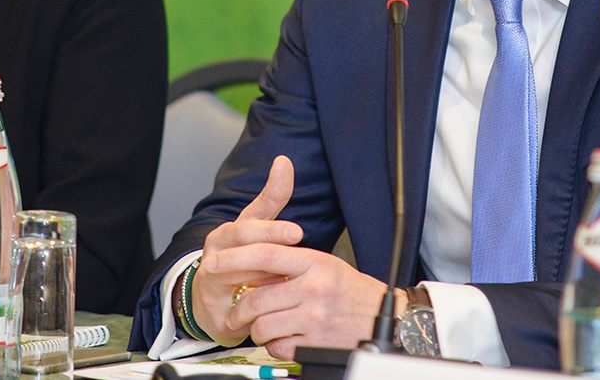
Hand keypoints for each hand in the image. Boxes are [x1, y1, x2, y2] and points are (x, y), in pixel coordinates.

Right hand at [191, 155, 303, 346]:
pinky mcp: (215, 310)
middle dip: (270, 238)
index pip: (251, 222)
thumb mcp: (255, 228)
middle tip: (297, 238)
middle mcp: (217, 252)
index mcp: (229, 233)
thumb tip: (284, 161)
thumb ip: (271, 198)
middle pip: (241, 240)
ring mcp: (211, 279)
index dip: (273, 225)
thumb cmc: (239, 258)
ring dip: (265, 274)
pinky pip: (238, 309)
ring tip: (288, 276)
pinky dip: (256, 307)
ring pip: (238, 273)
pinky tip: (274, 306)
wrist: (210, 301)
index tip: (298, 230)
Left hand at [216, 242, 386, 358]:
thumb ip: (292, 262)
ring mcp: (315, 317)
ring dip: (256, 330)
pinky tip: (283, 338)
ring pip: (262, 325)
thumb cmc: (352, 292)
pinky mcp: (315, 343)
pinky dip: (273, 346)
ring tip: (262, 326)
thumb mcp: (326, 265)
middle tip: (235, 311)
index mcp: (314, 262)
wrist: (385, 319)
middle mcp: (314, 288)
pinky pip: (277, 347)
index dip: (234, 257)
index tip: (214, 262)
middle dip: (239, 308)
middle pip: (257, 298)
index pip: (266, 253)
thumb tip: (252, 264)